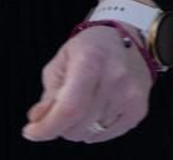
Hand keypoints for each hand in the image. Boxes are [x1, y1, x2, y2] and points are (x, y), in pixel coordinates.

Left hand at [21, 25, 151, 144]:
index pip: (69, 108)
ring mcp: (131, 94)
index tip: (32, 131)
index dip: (46, 127)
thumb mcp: (61, 62)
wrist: (128, 38)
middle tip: (59, 112)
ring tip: (81, 107)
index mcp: (91, 60)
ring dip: (78, 127)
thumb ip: (49, 93)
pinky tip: (95, 113)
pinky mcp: (139, 108)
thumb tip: (39, 119)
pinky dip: (96, 130)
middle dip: (59, 126)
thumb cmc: (92, 48)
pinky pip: (108, 134)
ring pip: (90, 132)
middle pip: (77, 125)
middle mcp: (115, 77)